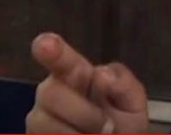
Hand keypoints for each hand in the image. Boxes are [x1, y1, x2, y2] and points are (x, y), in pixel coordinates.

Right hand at [26, 33, 147, 132]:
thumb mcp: (132, 103)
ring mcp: (39, 119)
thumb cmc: (122, 124)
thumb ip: (123, 85)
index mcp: (75, 73)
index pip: (59, 57)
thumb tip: (101, 74)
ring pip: (46, 125)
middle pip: (51, 94)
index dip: (51, 50)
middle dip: (84, 114)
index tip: (44, 44)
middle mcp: (50, 92)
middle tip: (107, 127)